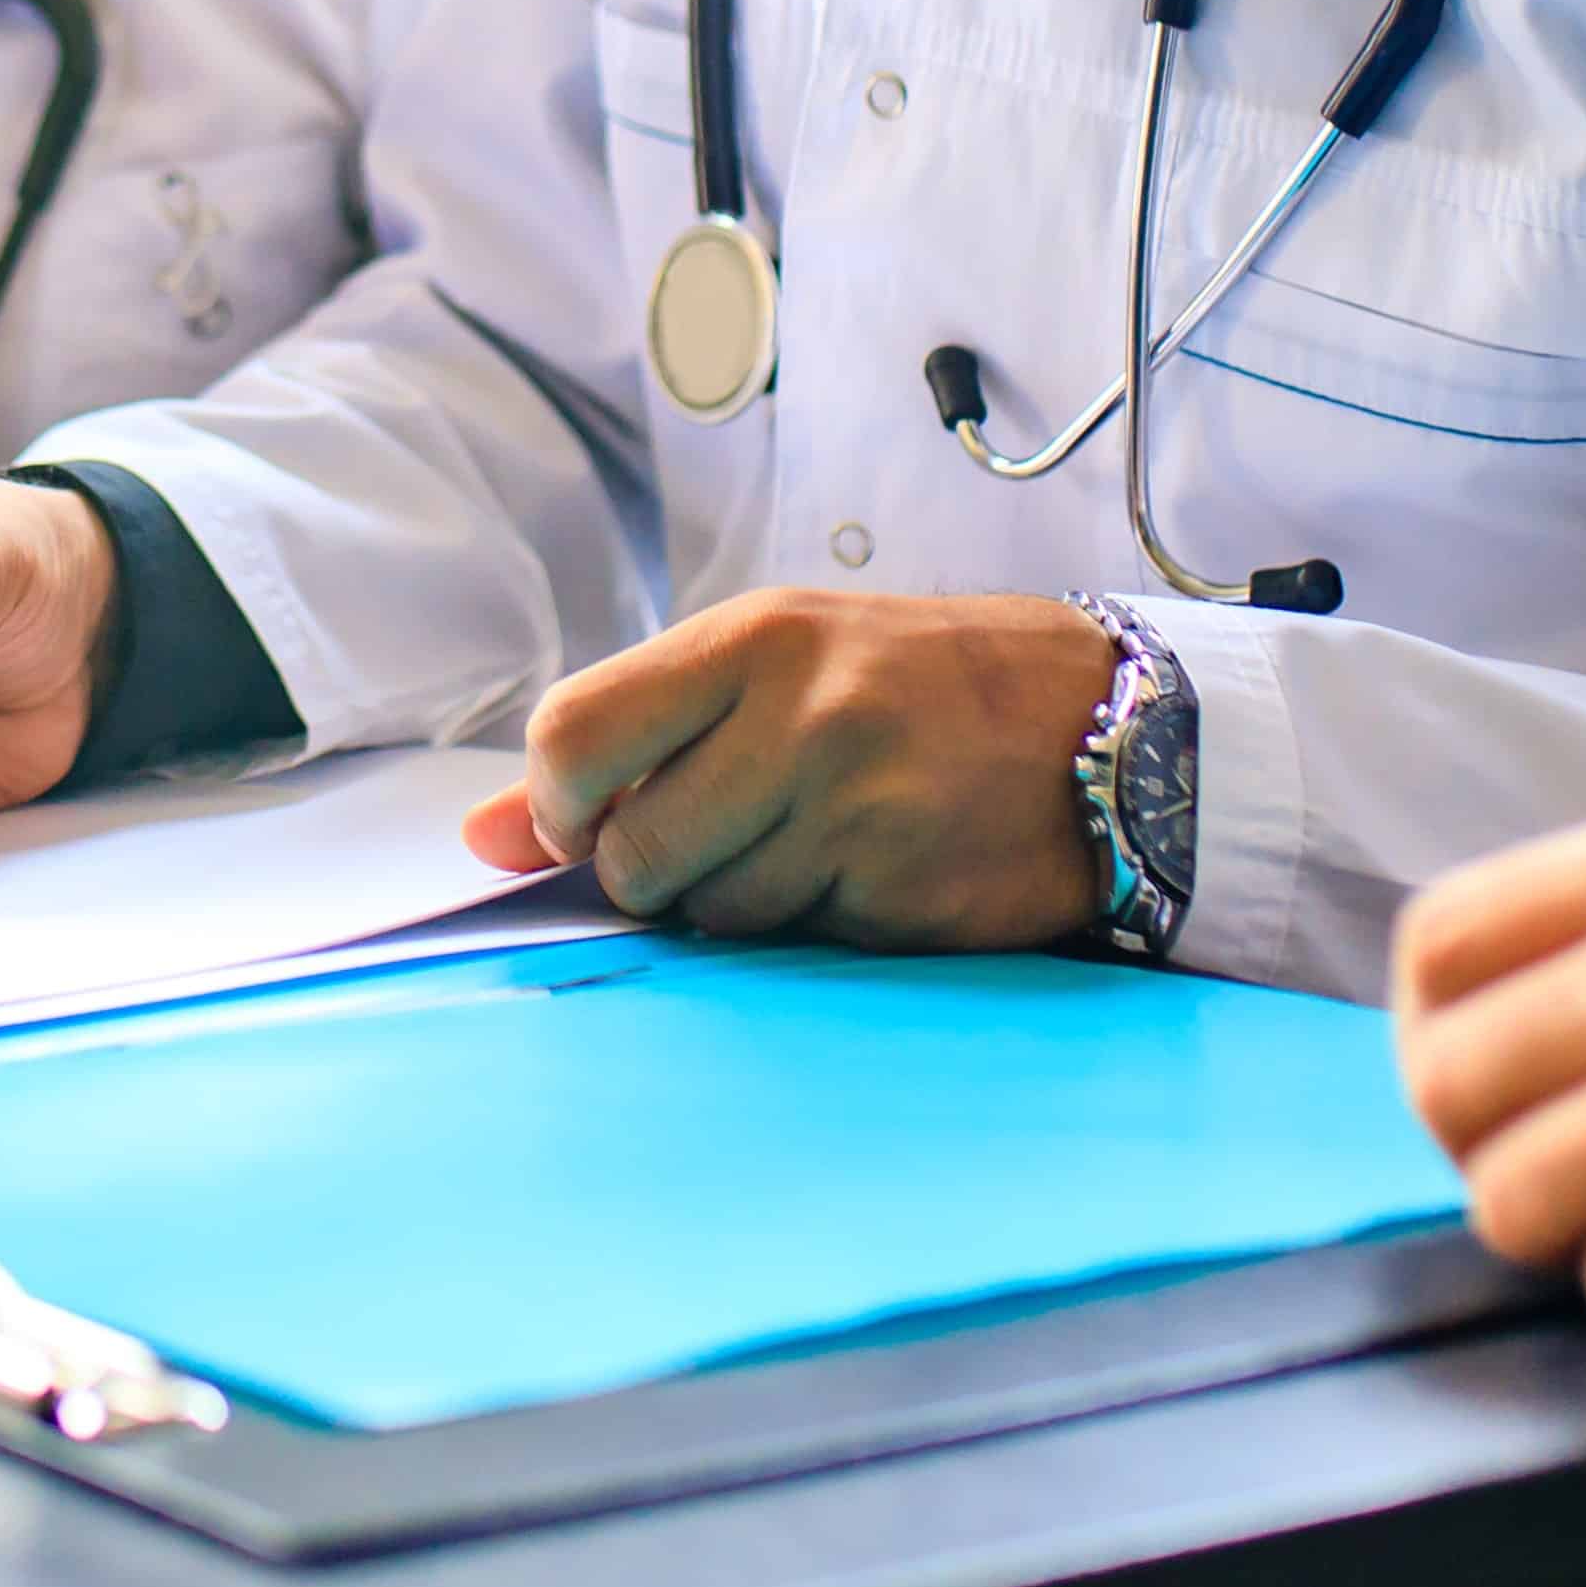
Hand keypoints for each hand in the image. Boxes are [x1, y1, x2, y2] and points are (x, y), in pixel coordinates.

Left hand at [458, 586, 1111, 948]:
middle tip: (728, 835)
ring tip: (822, 839)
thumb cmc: (915, 688)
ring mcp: (859, 807)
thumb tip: (478, 838)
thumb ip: (628, 741)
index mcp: (752, 640)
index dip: (557, 805)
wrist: (1107, 725)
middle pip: (632, 852)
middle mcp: (802, 714)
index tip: (592, 820)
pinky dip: (821, 926)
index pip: (572, 735)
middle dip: (655, 873)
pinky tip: (878, 869)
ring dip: (747, 902)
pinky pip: (801, 946)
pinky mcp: (906, 891)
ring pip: (714, 914)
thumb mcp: (773, 670)